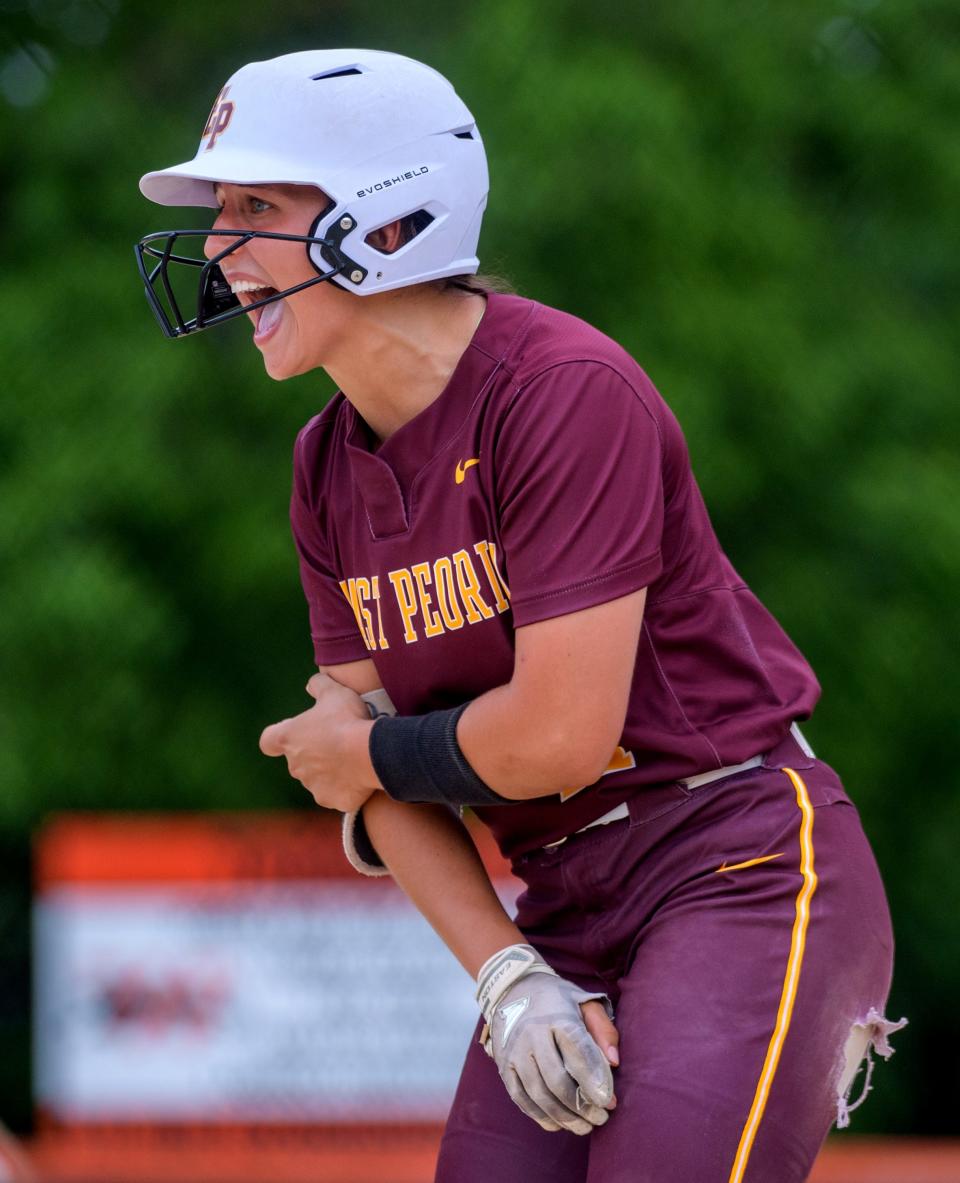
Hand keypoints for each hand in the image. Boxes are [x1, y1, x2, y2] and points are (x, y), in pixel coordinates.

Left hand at [259, 673, 376, 812]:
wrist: (369, 753)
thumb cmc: (347, 719)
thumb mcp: (334, 691)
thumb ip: (319, 685)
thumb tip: (311, 684)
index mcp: (289, 738)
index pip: (268, 741)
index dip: (276, 738)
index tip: (291, 734)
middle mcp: (295, 765)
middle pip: (299, 760)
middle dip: (315, 753)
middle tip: (338, 742)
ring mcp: (312, 785)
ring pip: (317, 778)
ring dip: (330, 771)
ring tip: (352, 759)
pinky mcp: (330, 800)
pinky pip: (335, 794)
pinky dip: (344, 788)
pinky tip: (360, 776)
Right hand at [477, 944, 617, 1134]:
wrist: (511, 988)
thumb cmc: (556, 999)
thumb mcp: (584, 1002)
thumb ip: (603, 1029)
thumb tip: (614, 1062)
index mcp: (557, 1016)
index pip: (578, 1051)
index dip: (594, 1079)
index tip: (609, 1101)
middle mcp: (532, 1034)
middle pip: (557, 1080)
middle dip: (582, 1106)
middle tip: (601, 1118)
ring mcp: (514, 1051)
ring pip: (539, 1094)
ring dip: (564, 1117)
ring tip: (584, 1126)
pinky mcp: (503, 1065)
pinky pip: (521, 1098)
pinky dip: (540, 1116)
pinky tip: (558, 1123)